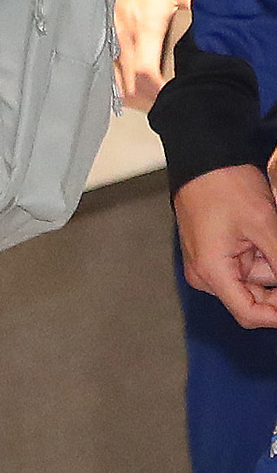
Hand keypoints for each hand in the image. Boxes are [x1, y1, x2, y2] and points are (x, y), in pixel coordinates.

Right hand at [108, 0, 196, 110]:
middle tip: (168, 105)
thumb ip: (200, 3)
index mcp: (146, 26)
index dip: (158, 91)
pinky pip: (110, 70)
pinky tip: (136, 89)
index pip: (146, 71)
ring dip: (134, 95)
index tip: (174, 97)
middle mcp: (125, 36)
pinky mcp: (105, 39)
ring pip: (117, 80)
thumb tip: (220, 22)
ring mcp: (111, 39)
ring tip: (153, 101)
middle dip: (147, 100)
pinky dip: (122, 84)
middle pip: (130, 84)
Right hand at [175, 165, 276, 328]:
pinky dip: (261, 254)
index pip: (249, 313)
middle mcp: (204, 273)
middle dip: (276, 280)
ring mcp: (207, 262)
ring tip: (269, 232)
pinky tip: (264, 235)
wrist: (202, 159)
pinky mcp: (213, 252)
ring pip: (252, 279)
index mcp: (211, 271)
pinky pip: (243, 264)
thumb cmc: (224, 185)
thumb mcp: (264, 226)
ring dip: (270, 262)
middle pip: (252, 297)